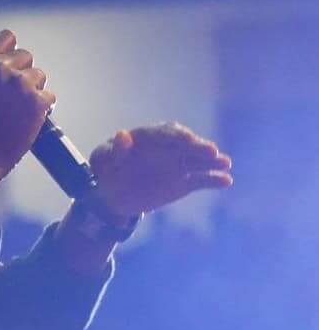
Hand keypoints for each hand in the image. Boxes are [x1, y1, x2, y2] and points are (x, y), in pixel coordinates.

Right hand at [0, 30, 55, 181]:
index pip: (7, 37)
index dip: (11, 49)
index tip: (11, 59)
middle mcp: (1, 69)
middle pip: (26, 56)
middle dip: (22, 72)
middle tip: (14, 94)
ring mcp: (22, 84)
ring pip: (39, 76)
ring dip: (33, 90)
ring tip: (19, 110)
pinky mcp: (37, 102)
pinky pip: (49, 96)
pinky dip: (41, 108)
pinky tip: (27, 119)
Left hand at [89, 122, 232, 218]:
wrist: (112, 196)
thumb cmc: (105, 173)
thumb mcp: (103, 162)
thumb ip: (115, 150)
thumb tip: (123, 135)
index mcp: (146, 138)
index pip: (164, 133)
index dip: (176, 136)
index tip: (187, 140)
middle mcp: (166, 147)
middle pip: (185, 144)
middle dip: (198, 147)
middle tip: (211, 152)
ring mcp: (177, 164)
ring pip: (197, 160)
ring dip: (212, 161)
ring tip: (225, 163)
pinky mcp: (184, 181)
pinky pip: (201, 180)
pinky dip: (213, 180)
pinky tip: (226, 181)